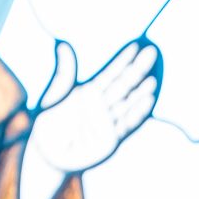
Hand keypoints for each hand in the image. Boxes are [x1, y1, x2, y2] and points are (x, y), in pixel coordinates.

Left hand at [27, 38, 160, 177]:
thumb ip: (64, 72)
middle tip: (151, 53)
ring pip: (128, 103)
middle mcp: (102, 106)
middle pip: (123, 84)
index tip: (135, 46)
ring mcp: (107, 123)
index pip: (109, 74)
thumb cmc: (49, 125)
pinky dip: (137, 113)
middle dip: (136, 69)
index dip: (121, 61)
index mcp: (89, 93)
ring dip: (141, 92)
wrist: (46, 153)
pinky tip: (147, 101)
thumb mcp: (55, 94)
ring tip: (152, 80)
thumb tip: (62, 44)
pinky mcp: (109, 140)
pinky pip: (125, 124)